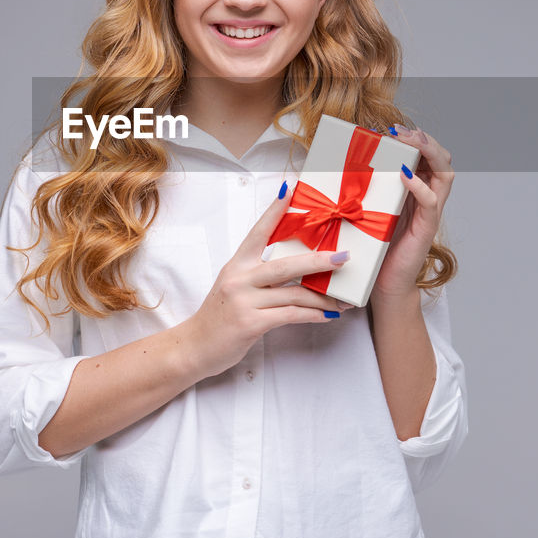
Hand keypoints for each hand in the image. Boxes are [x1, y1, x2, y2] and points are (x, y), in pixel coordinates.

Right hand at [179, 184, 350, 377]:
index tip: (290, 191)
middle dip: (318, 260)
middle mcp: (240, 278)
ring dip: (323, 297)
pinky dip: (313, 315)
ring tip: (342, 300)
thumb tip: (296, 269)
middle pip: (286, 265)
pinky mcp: (250, 323)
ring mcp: (245, 301)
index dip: (275, 211)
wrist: (195, 346)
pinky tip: (326, 316)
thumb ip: (258, 275)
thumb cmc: (220, 316)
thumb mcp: (234, 286)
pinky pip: (290, 315)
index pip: (258, 232)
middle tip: (342, 257)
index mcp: (237, 265)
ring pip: (293, 293)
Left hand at [371, 124, 454, 303]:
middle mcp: (427, 197)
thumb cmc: (374, 246)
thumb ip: (367, 187)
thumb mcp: (369, 207)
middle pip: (442, 159)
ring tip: (409, 141)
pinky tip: (406, 175)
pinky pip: (431, 202)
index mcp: (415, 190)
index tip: (390, 128)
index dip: (414, 138)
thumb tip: (342, 161)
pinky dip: (420, 186)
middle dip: (423, 139)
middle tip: (399, 131)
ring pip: (445, 174)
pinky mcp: (426, 228)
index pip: (426, 155)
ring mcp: (430, 212)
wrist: (382, 284)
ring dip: (428, 152)